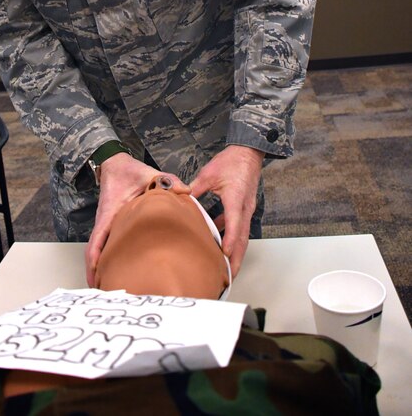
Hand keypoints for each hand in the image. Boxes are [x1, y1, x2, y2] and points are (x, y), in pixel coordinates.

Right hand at [84, 154, 189, 286]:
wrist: (115, 165)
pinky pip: (104, 247)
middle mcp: (104, 222)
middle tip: (104, 293)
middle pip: (94, 253)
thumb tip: (184, 190)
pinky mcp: (111, 227)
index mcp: (109, 213)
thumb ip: (167, 180)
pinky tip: (112, 272)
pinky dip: (104, 261)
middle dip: (95, 273)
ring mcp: (106, 226)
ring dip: (98, 270)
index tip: (98, 274)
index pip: (97, 239)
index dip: (96, 258)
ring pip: (97, 253)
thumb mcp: (147, 173)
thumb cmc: (127, 171)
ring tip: (106, 289)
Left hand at [189, 146, 263, 277]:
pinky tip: (220, 242)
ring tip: (227, 268)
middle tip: (229, 276)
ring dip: (236, 252)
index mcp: (236, 199)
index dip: (230, 241)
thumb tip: (180, 199)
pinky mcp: (244, 207)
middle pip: (242, 238)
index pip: (234, 224)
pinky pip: (238, 226)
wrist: (248, 152)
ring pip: (242, 235)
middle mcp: (244, 207)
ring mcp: (246, 209)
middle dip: (237, 258)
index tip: (225, 255)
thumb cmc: (231, 161)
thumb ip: (195, 189)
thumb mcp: (209, 174)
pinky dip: (231, 237)